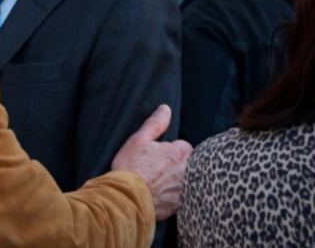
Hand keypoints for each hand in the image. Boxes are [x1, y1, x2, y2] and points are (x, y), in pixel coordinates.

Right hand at [111, 104, 191, 220]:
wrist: (126, 198)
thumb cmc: (130, 168)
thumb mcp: (138, 140)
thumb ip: (155, 124)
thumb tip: (165, 109)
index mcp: (178, 152)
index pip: (183, 146)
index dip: (171, 151)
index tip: (159, 157)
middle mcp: (186, 170)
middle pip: (188, 163)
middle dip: (177, 165)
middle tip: (159, 170)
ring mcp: (184, 188)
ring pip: (187, 180)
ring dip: (177, 180)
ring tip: (160, 183)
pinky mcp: (180, 204)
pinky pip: (184, 197)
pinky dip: (175, 196)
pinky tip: (162, 196)